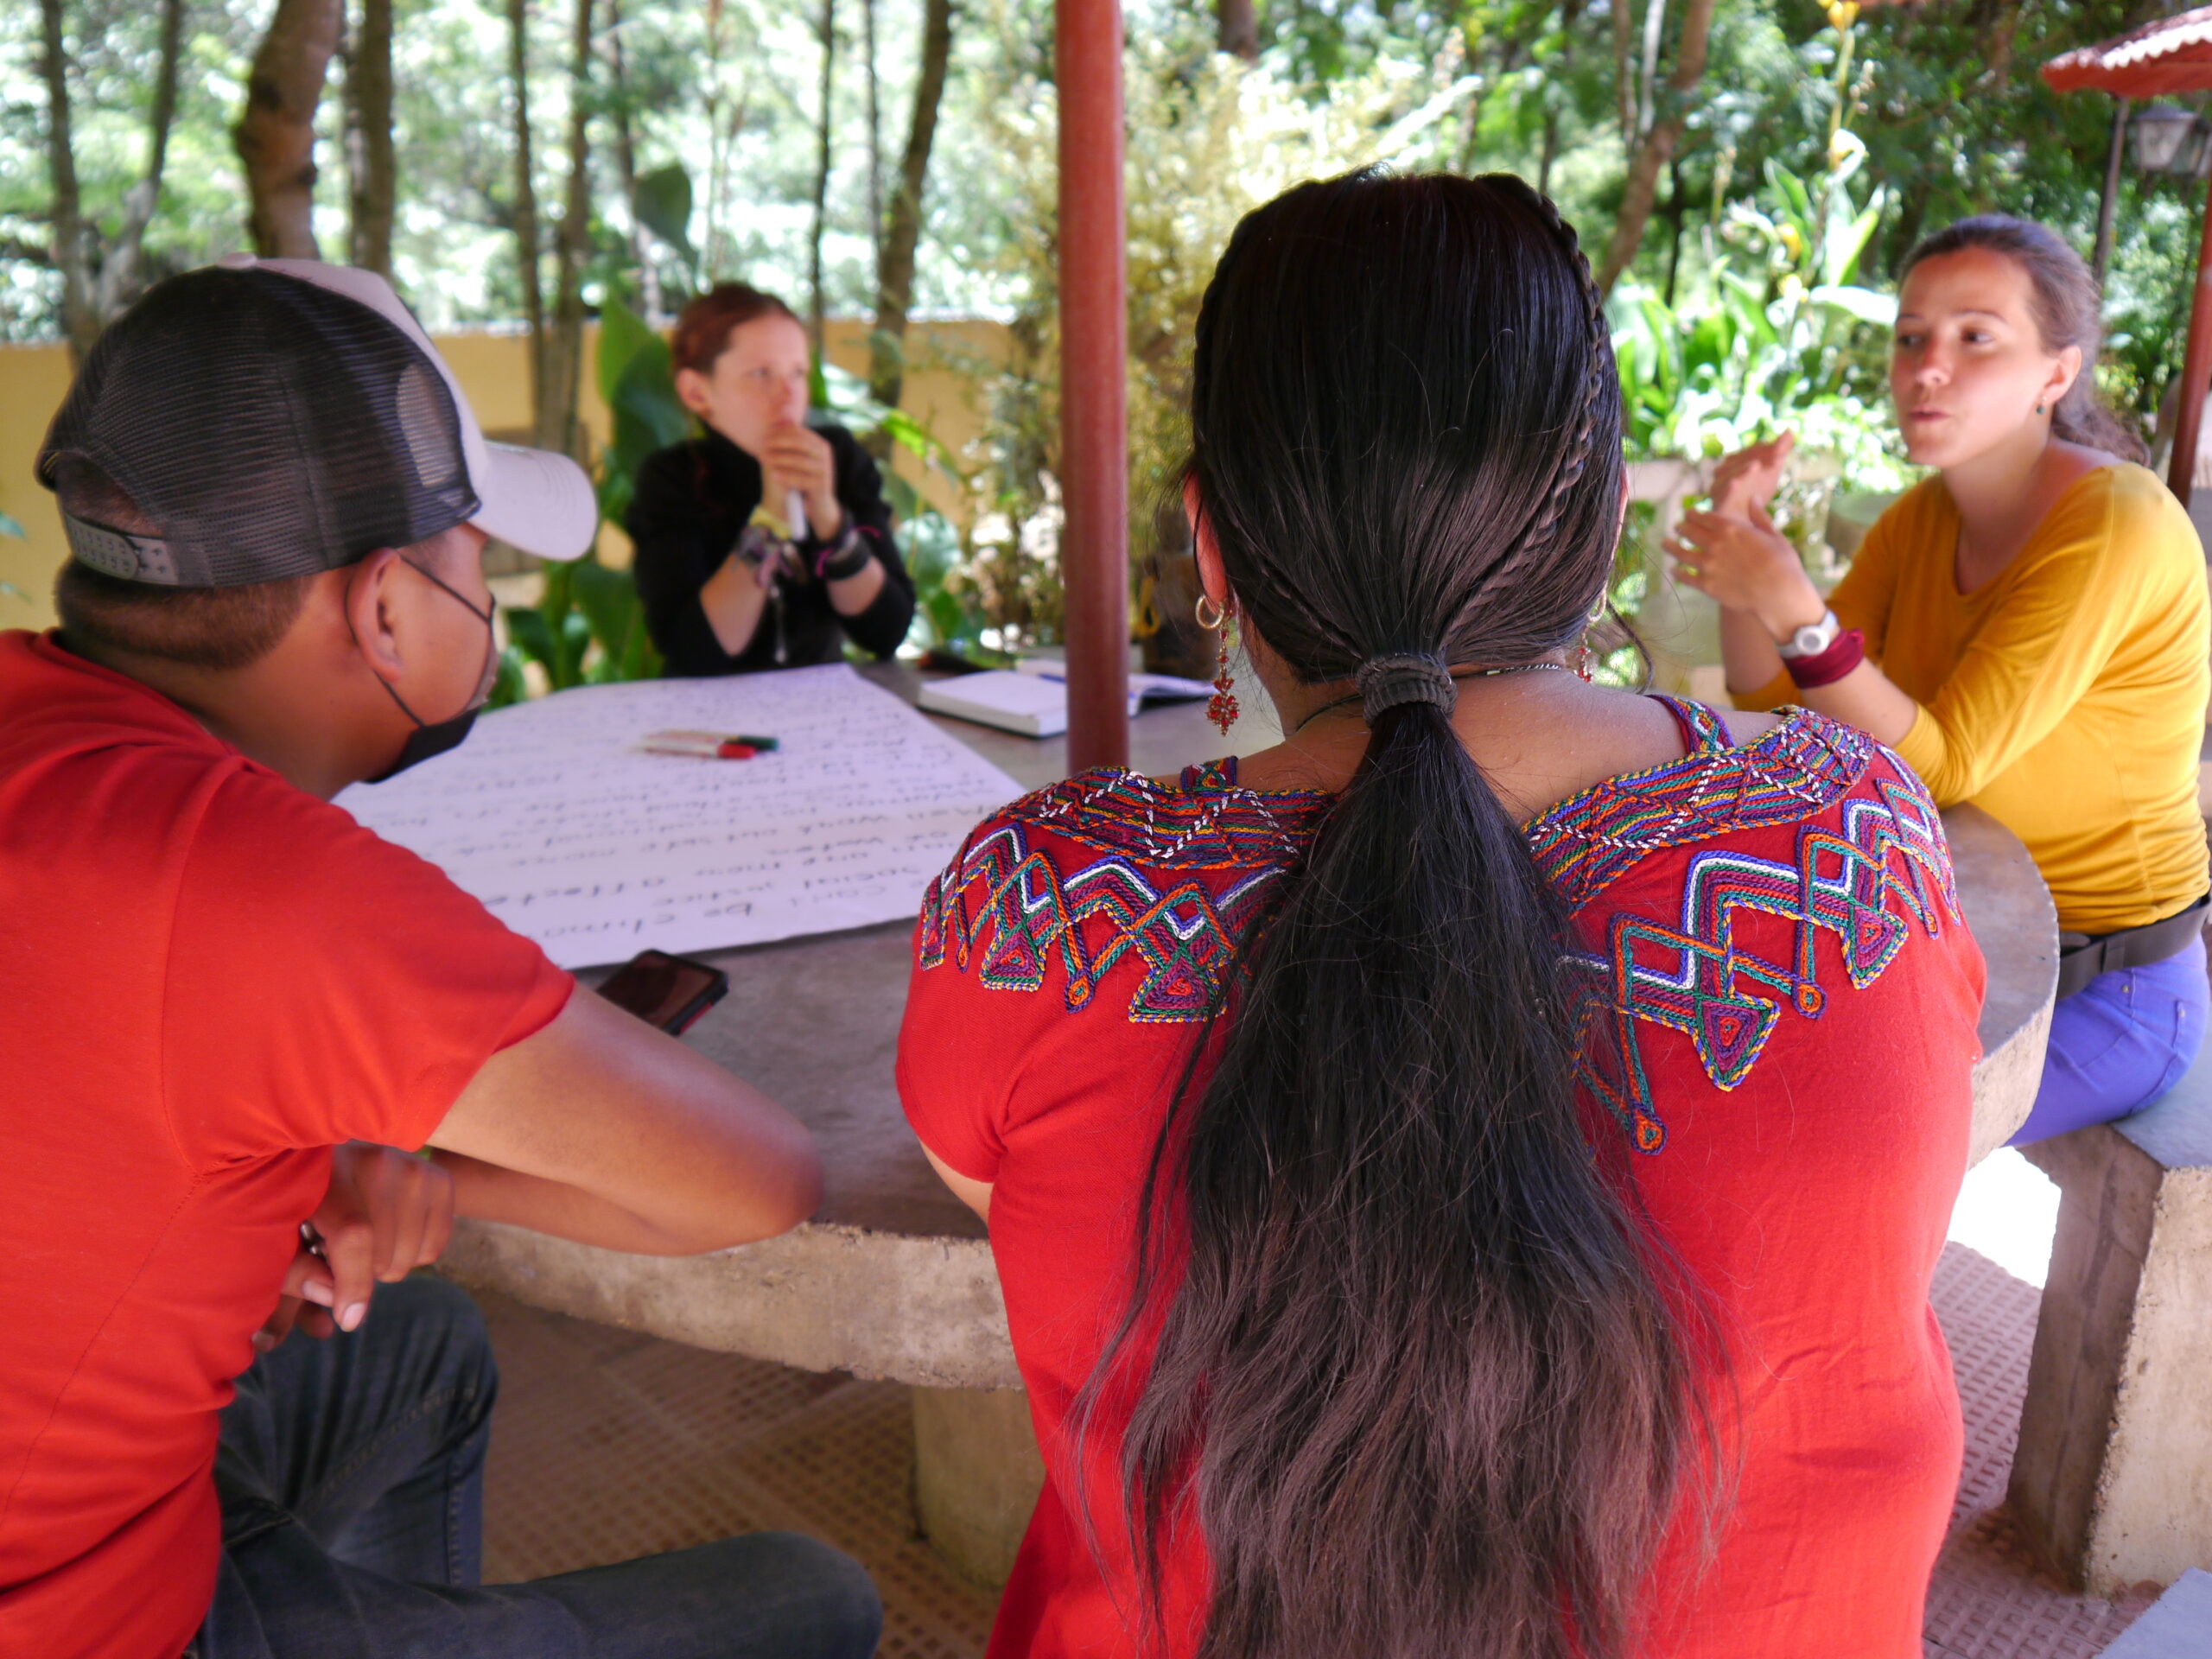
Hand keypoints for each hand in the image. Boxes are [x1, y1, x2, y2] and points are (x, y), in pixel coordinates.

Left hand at [254, 1143, 454, 1351]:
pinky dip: (413, 1256)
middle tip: (334, 1259)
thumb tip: (332, 1303)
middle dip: (358, 1276)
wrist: (328, 1158)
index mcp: (324, 1172)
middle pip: (383, 1253)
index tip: (347, 1319)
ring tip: (361, 1245)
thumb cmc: (293, 1205)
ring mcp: (412, 1167)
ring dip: (384, 1266)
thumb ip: (294, 1274)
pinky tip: (388, 1236)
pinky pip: (434, 1247)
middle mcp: (374, 1160)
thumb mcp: (276, 1239)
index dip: (352, 1284)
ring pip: (411, 1255)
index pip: (355, 1234)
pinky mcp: (439, 1179)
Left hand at [758, 422, 842, 541]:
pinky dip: (785, 476)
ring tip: (763, 459)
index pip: (799, 432)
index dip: (780, 432)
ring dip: (779, 458)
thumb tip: (775, 421)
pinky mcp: (821, 485)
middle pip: (800, 443)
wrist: (820, 504)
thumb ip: (790, 442)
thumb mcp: (799, 459)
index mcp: (820, 444)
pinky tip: (773, 475)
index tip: (764, 435)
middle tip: (761, 445)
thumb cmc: (806, 478)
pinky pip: (801, 479)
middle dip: (778, 442)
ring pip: (800, 460)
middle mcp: (825, 455)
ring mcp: (825, 470)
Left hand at [1665, 501, 1825, 643]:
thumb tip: (1753, 499)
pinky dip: (1677, 572)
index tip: (1688, 514)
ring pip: (1681, 553)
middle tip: (1677, 527)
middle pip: (1689, 532)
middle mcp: (1715, 544)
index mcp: (1731, 528)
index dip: (1693, 514)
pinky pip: (1685, 577)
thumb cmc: (1782, 564)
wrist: (1779, 594)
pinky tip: (1674, 570)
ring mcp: (1708, 565)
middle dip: (1681, 528)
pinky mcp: (1706, 585)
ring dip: (1671, 547)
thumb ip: (1759, 517)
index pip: (1703, 517)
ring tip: (1665, 544)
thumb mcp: (1773, 535)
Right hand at [1708, 431, 1795, 518]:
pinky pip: (1720, 495)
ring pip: (1728, 475)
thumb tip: (1789, 430)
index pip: (1753, 451)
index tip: (1783, 449)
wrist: (1747, 521)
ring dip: (1742, 470)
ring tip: (1756, 465)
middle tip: (1778, 457)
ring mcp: (1719, 487)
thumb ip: (1779, 450)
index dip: (1767, 449)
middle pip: (1740, 460)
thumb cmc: (1757, 491)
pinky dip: (1727, 488)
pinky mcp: (1717, 504)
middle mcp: (1724, 471)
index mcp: (1737, 460)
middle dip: (1758, 458)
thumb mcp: (1770, 470)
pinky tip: (1735, 483)